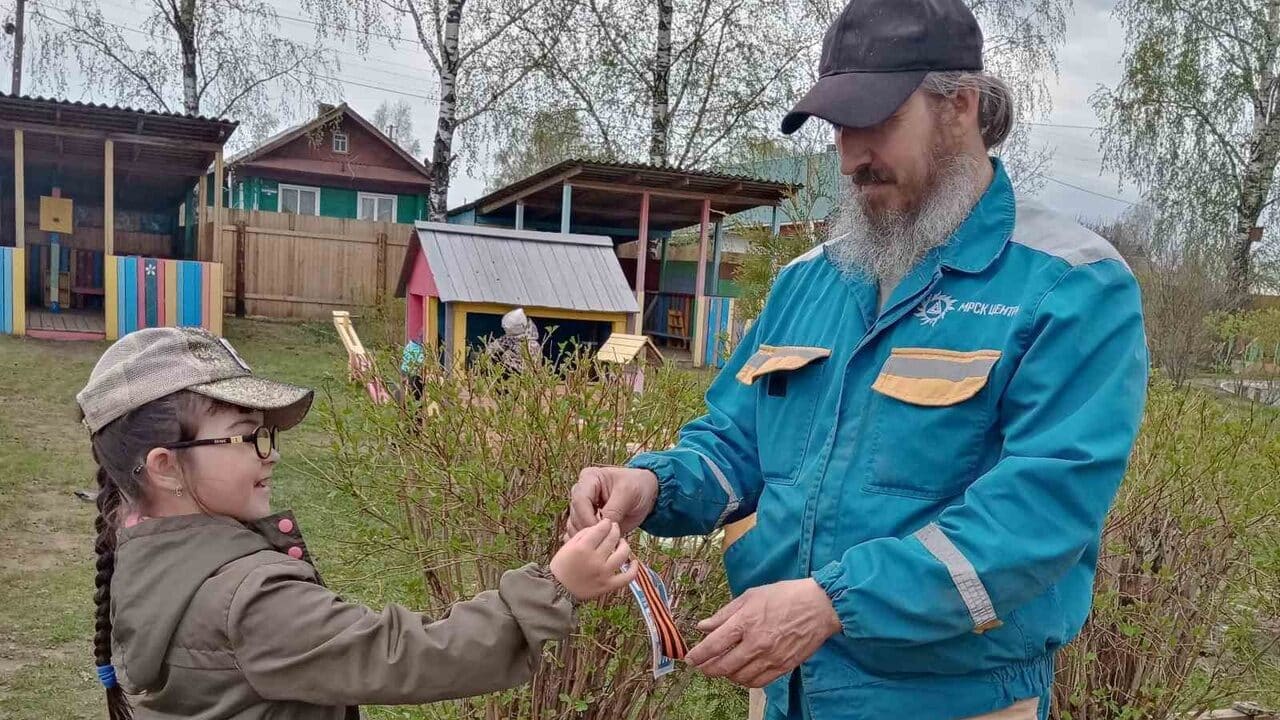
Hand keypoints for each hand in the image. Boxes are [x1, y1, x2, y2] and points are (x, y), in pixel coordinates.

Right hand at [549, 519, 639, 600]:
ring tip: (621, 543)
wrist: (558, 590)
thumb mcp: (568, 545)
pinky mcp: (608, 585)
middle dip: (615, 530)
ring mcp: (604, 573)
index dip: (606, 523)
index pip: (602, 529)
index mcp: (583, 548)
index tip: (607, 522)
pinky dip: (634, 569)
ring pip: (623, 554)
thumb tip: (600, 526)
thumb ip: (584, 533)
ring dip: (624, 544)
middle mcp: (595, 559)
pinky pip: (627, 577)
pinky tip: (634, 562)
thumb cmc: (561, 566)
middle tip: (614, 529)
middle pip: (613, 538)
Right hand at [568, 467, 658, 535]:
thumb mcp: (629, 493)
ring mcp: (583, 507)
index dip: (587, 517)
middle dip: (587, 529)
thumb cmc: (638, 487)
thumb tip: (602, 527)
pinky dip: (587, 542)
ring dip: (587, 538)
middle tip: (603, 540)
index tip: (601, 530)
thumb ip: (614, 509)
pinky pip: (579, 533)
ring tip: (604, 543)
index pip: (579, 500)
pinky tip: (600, 545)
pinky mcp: (587, 520)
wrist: (647, 493)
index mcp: (589, 478)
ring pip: (574, 525)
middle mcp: (582, 492)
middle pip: (574, 515)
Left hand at [685, 579, 841, 688]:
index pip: (713, 645)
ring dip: (726, 675)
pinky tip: (742, 673)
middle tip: (702, 667)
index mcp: (745, 622)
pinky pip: (758, 682)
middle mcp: (756, 643)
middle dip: (708, 669)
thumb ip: (725, 613)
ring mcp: (770, 657)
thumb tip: (703, 626)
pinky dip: (745, 681)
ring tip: (723, 668)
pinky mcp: (783, 667)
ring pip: (739, 678)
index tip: (690, 659)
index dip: (697, 655)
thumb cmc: (785, 596)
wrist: (819, 606)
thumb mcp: (751, 596)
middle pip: (723, 666)